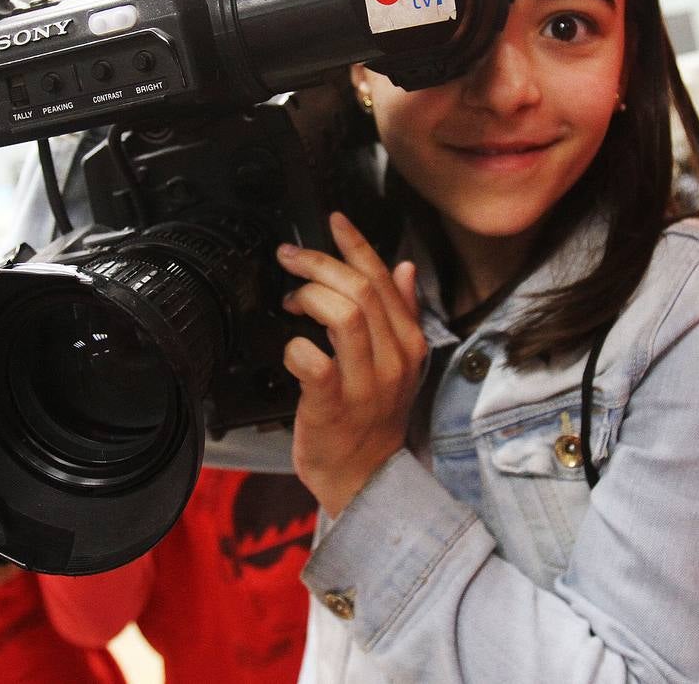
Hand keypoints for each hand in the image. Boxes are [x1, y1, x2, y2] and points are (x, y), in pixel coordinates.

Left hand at [276, 212, 427, 516]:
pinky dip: (295, 346)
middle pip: (360, 291)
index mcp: (408, 341)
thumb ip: (401, 312)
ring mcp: (366, 383)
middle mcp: (394, 358)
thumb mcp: (398, 361)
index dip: (355, 243)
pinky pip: (313, 361)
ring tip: (292, 302)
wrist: (366, 478)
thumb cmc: (373, 416)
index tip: (332, 220)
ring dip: (310, 297)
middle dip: (319, 263)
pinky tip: (290, 347)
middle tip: (289, 257)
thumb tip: (403, 266)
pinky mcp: (334, 405)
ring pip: (344, 316)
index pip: (383, 278)